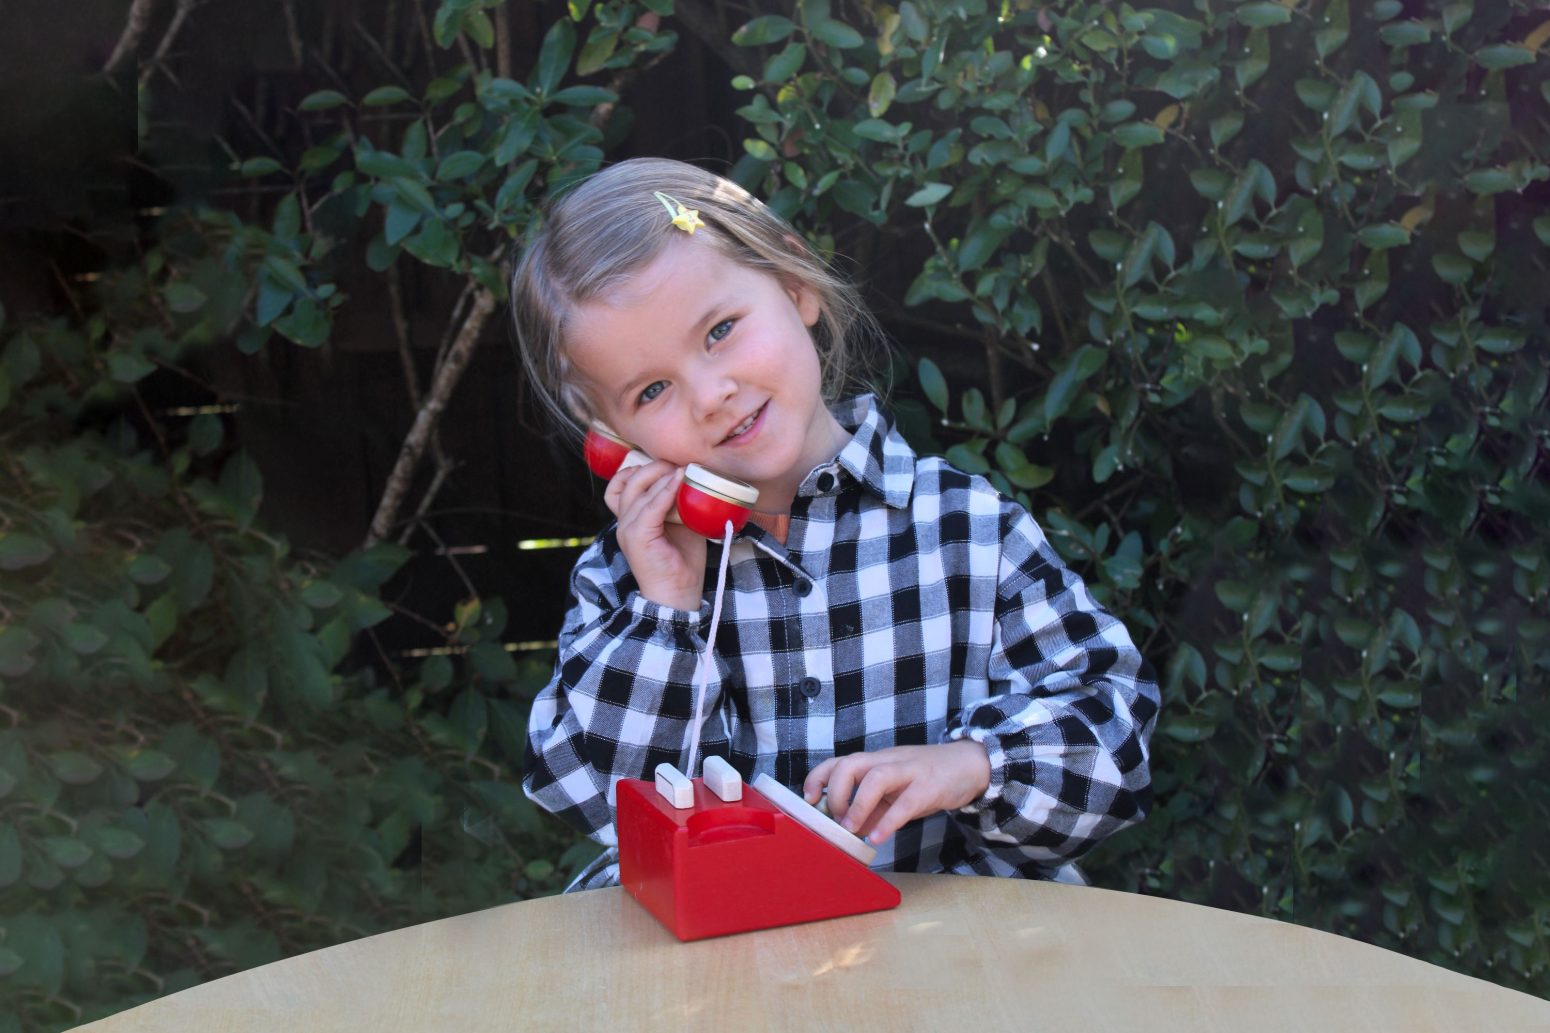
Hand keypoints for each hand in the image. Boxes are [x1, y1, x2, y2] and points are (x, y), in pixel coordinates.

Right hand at [604, 460, 706, 610]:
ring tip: (683, 470)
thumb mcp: (682, 525)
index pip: (619, 484)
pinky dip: (665, 491)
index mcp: (630, 519)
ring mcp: (628, 529)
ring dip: (661, 476)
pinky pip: (650, 507)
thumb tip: (695, 478)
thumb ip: (680, 503)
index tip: (665, 464)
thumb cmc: (681, 562)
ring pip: (638, 490)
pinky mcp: (638, 538)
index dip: (638, 468)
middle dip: (653, 466)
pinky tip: (679, 481)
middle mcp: (624, 522)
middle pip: (628, 481)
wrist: (678, 596)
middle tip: (678, 464)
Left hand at [802, 740, 991, 846]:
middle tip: (835, 819)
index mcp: (877, 761)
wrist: (970, 764)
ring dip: (857, 805)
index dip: (818, 777)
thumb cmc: (928, 777)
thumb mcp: (896, 789)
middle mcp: (889, 760)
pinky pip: (906, 803)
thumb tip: (852, 830)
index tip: (808, 798)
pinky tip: (879, 837)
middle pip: (851, 763)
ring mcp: (910, 771)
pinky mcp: (930, 786)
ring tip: (851, 829)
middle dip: (835, 792)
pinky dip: (889, 821)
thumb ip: (874, 807)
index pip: (839, 761)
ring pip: (876, 777)